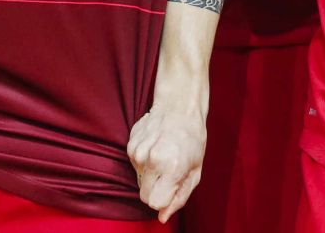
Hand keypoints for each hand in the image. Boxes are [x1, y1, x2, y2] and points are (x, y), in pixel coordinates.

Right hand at [127, 102, 206, 221]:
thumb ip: (179, 198)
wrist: (178, 108)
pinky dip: (144, 161)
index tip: (172, 188)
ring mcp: (137, 151)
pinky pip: (135, 166)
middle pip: (144, 196)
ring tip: (163, 156)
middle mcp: (151, 160)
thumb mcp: (195, 172)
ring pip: (139, 180)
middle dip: (156, 190)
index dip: (164, 199)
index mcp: (171, 168)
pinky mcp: (129, 144)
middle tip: (169, 174)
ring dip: (150, 174)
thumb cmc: (192, 140)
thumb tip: (162, 217)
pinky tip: (155, 147)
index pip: (155, 203)